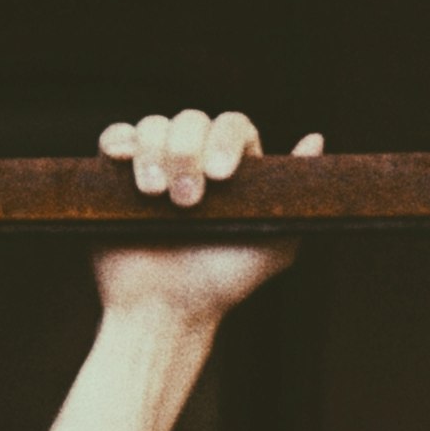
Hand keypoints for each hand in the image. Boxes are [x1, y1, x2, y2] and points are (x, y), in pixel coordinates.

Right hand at [94, 107, 323, 327]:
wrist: (165, 311)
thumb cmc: (222, 283)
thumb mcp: (274, 245)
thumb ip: (296, 196)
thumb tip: (315, 139)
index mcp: (233, 166)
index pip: (232, 125)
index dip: (225, 140)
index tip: (221, 176)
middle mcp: (194, 158)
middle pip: (191, 119)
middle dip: (188, 154)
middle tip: (188, 203)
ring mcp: (154, 164)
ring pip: (153, 125)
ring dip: (154, 152)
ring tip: (155, 196)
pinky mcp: (115, 175)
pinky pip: (114, 137)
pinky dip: (118, 140)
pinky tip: (122, 158)